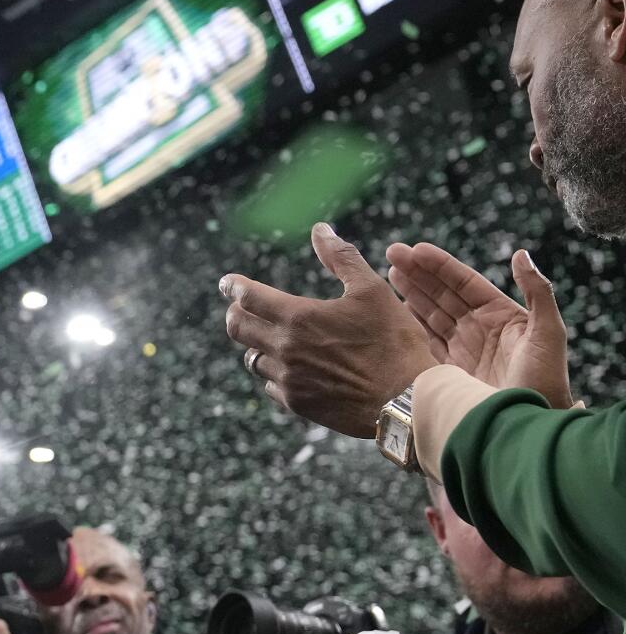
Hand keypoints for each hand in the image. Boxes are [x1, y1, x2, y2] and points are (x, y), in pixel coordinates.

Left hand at [221, 223, 438, 436]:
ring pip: (252, 358)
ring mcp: (288, 378)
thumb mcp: (372, 290)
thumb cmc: (393, 340)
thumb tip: (321, 230)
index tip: (227, 283)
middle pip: (238, 328)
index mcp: (298, 317)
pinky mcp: (296, 402)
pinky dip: (273, 372)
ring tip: (268, 337)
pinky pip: (270, 385)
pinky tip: (288, 367)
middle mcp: (285, 348)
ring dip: (256, 344)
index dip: (234, 287)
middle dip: (235, 313)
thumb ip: (342, 258)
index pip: (248, 297)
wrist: (405, 399)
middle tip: (239, 307)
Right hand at [385, 244, 572, 408]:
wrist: (527, 428)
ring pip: (429, 315)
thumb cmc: (545, 381)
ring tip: (388, 275)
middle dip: (417, 273)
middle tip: (391, 253)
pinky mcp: (448, 372)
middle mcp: (479, 330)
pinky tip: (393, 313)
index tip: (415, 250)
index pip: (464, 283)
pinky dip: (408, 327)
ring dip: (409, 294)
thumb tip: (520, 255)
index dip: (439, 265)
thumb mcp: (548, 333)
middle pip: (442, 294)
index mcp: (502, 316)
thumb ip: (538, 292)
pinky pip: (423, 343)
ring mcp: (461, 351)